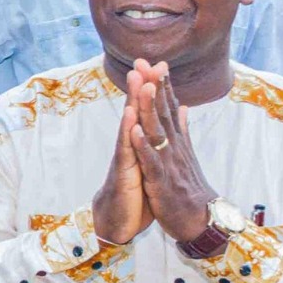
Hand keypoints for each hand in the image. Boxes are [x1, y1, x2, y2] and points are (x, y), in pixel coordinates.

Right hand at [92, 73, 152, 244]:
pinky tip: (130, 118)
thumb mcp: (149, 166)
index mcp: (141, 145)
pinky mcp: (123, 173)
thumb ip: (155, 144)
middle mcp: (131, 147)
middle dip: (140, 86)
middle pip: (136, 112)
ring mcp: (125, 158)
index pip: (147, 113)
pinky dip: (128, 133)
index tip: (159, 65)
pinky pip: (126, 151)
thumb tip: (166, 126)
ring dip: (133, 102)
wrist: (116, 221)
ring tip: (138, 79)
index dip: (153, 90)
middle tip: (143, 60)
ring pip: (129, 126)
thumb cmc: (133, 193)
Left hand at [130, 60, 217, 242]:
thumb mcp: (187, 155)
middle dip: (153, 87)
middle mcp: (175, 147)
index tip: (155, 61)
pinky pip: (152, 161)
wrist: (202, 220)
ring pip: (158, 132)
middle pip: (163, 113)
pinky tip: (135, 130)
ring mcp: (170, 163)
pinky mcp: (163, 182)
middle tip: (145, 62)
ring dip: (149, 109)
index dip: (161, 85)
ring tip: (141, 86)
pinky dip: (144, 146)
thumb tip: (184, 105)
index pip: (169, 108)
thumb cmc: (191, 188)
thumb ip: (183, 129)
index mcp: (178, 141)